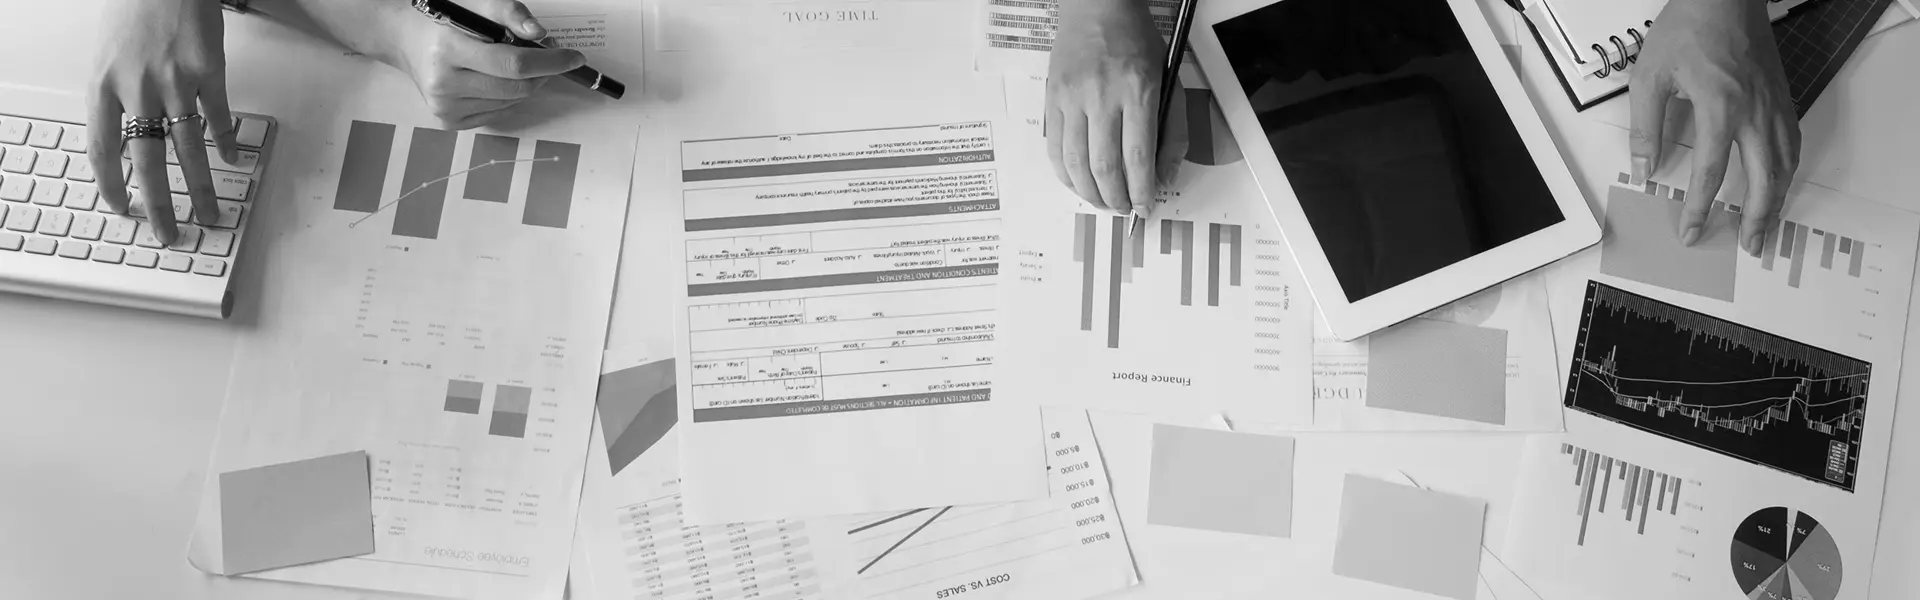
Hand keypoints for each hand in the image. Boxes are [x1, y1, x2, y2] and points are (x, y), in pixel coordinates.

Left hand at [88, 0, 241, 244]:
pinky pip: (219, 116)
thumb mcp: (108, 56)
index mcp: (103, 84)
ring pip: (190, 148)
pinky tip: (230, 159)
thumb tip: (129, 141)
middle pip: (150, 161)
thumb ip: (117, 97)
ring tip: (210, 213)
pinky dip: (226, 142)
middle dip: (161, 205)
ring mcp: (176, 81)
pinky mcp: (210, 71)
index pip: (104, 150)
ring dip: (202, 187)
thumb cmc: (134, 9)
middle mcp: (138, 87)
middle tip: (170, 233)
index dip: (112, 185)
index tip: (123, 209)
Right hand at [386, 0, 586, 129]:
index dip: (550, 62)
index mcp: (448, 49)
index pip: (514, 64)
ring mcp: (445, 107)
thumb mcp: (475, 1)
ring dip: (526, 82)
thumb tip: (539, 34)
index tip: (573, 57)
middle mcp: (444, 84)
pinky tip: (494, 76)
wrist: (404, 37)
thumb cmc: (442, 16)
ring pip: (511, 101)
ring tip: (515, 60)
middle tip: (548, 53)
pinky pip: (497, 111)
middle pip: (517, 87)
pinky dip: (508, 94)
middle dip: (543, 72)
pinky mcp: (449, 121)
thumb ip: (509, 12)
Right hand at [1046, 0, 1182, 216]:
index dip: (1141, 190)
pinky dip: (1065, 175)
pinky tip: (1078, 184)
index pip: (1138, 156)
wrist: (1096, 8)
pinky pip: (1054, 149)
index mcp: (1137, 90)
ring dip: (1089, 193)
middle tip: (1123, 210)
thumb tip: (1163, 175)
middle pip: (1104, 166)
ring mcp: (1072, 98)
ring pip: (1075, 163)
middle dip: (1115, 198)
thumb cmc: (1136, 41)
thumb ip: (1171, 130)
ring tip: (1102, 202)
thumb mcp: (1168, 79)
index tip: (1145, 206)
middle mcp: (1102, 95)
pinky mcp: (1052, 100)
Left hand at [1628, 0, 1798, 255]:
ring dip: (1777, 199)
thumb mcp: (1649, 77)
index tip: (1692, 233)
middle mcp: (1754, 112)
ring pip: (1785, 163)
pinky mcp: (1782, 96)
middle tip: (1749, 247)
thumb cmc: (1686, 30)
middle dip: (1756, 218)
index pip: (1710, 174)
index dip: (1701, 209)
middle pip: (1764, 179)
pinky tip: (1779, 182)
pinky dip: (1787, 169)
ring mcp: (1774, 104)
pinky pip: (1792, 141)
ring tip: (1766, 226)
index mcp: (1720, 109)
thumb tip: (1644, 169)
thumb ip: (1645, 128)